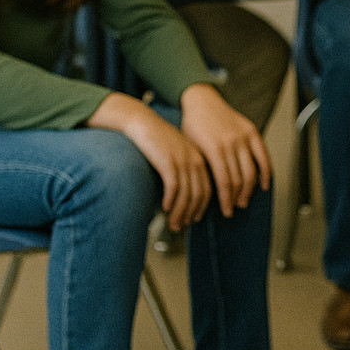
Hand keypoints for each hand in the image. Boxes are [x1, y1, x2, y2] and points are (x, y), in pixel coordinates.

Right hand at [89, 91, 211, 230]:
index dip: (200, 207)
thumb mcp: (175, 156)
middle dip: (190, 214)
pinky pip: (174, 186)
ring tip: (172, 224)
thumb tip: (180, 198)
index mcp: (200, 159)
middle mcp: (195, 160)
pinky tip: (165, 208)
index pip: (206, 189)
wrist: (142, 123)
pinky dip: (171, 200)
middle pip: (199, 194)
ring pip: (187, 194)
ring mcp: (183, 160)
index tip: (193, 219)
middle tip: (180, 227)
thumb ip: (182, 173)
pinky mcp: (168, 161)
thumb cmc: (157, 142)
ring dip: (180, 212)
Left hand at [179, 83, 271, 217]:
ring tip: (244, 199)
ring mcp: (243, 137)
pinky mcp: (252, 132)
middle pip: (239, 179)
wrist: (201, 101)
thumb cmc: (192, 126)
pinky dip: (265, 172)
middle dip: (237, 197)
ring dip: (249, 189)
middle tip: (234, 208)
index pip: (225, 182)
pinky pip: (263, 156)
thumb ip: (203, 169)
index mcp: (214, 148)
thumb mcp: (191, 149)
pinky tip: (263, 184)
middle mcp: (231, 143)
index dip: (226, 200)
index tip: (226, 210)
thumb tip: (206, 195)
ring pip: (251, 171)